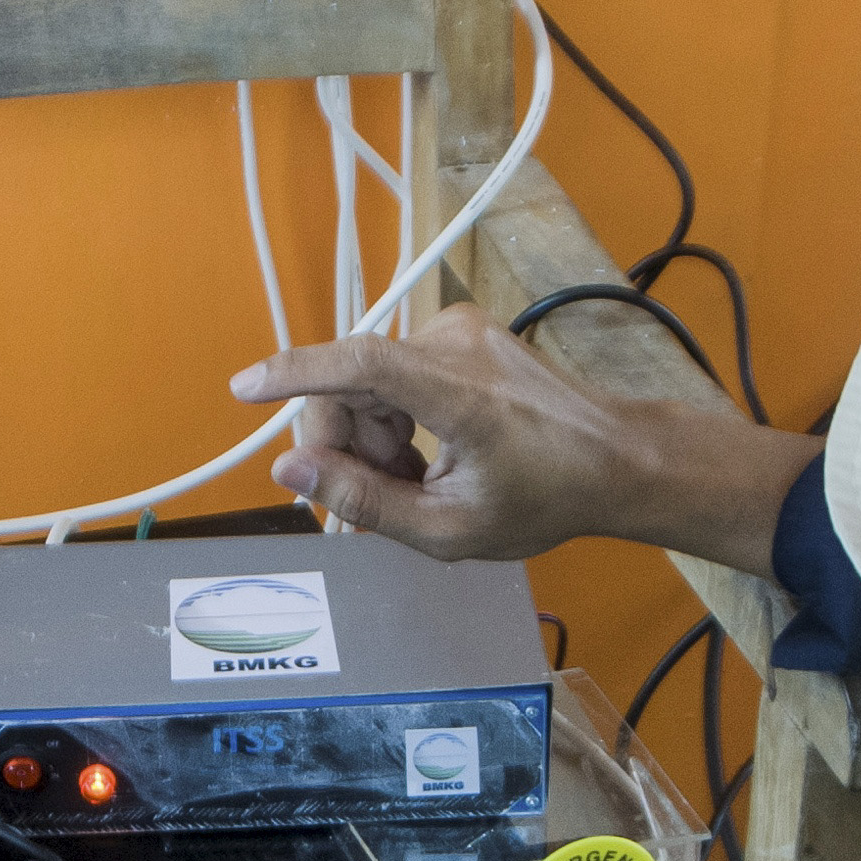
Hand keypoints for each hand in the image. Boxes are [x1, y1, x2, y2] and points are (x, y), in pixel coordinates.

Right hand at [229, 304, 817, 574]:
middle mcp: (455, 343)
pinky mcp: (459, 334)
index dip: (295, 374)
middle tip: (381, 501)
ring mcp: (458, 332)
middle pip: (352, 385)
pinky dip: (394, 421)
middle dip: (347, 446)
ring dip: (373, 439)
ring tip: (416, 484)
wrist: (615, 459)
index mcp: (460, 391)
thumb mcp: (450, 528)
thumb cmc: (547, 497)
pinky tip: (425, 458)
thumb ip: (363, 501)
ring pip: (368, 383)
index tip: (245, 390)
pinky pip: (393, 376)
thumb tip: (292, 472)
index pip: (359, 363)